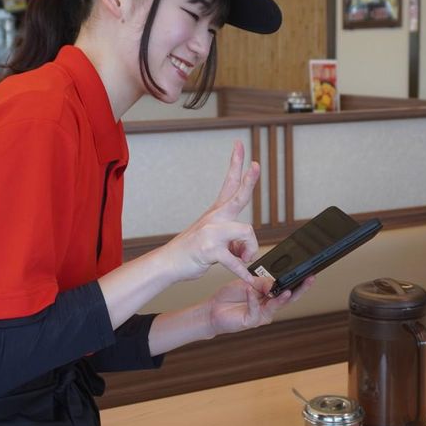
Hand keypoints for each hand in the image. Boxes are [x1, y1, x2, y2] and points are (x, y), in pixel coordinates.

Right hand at [163, 141, 259, 284]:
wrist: (169, 263)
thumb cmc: (192, 250)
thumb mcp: (215, 239)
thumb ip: (233, 238)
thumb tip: (245, 247)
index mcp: (217, 212)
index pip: (229, 183)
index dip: (236, 164)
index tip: (240, 146)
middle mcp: (215, 218)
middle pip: (237, 195)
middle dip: (248, 180)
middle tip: (256, 165)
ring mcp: (211, 233)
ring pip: (246, 232)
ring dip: (250, 250)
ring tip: (244, 259)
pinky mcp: (210, 251)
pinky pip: (235, 262)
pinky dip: (243, 272)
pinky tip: (249, 279)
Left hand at [207, 275, 315, 336]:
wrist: (213, 309)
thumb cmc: (231, 296)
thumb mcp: (248, 282)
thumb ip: (262, 282)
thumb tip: (275, 283)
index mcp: (270, 296)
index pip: (288, 288)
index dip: (299, 282)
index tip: (308, 273)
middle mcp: (269, 307)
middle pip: (288, 298)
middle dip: (299, 289)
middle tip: (309, 279)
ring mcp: (261, 315)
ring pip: (275, 306)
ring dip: (281, 298)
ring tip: (286, 290)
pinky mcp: (251, 321)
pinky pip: (255, 309)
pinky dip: (252, 299)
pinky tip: (250, 290)